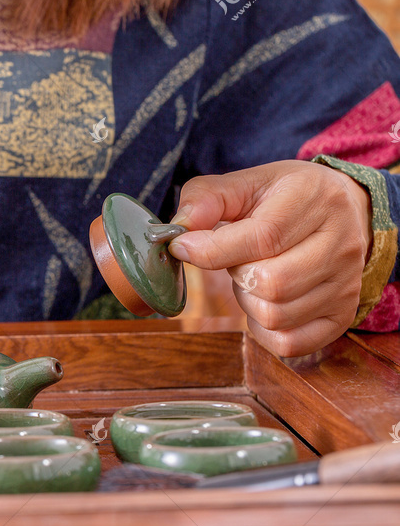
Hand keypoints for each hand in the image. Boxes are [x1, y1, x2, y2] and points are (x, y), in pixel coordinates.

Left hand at [168, 160, 372, 356]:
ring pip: (276, 316)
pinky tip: (262, 303)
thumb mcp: (246, 182)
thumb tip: (179, 229)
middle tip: (237, 259)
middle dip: (237, 274)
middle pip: (271, 283)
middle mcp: (341, 245)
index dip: (212, 250)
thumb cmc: (284, 197)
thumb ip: (207, 199)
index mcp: (316, 201)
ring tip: (253, 277)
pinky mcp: (341, 315)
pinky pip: (290, 343)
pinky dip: (263, 331)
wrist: (343, 209)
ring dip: (248, 301)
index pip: (263, 238)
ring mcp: (346, 284)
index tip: (182, 247)